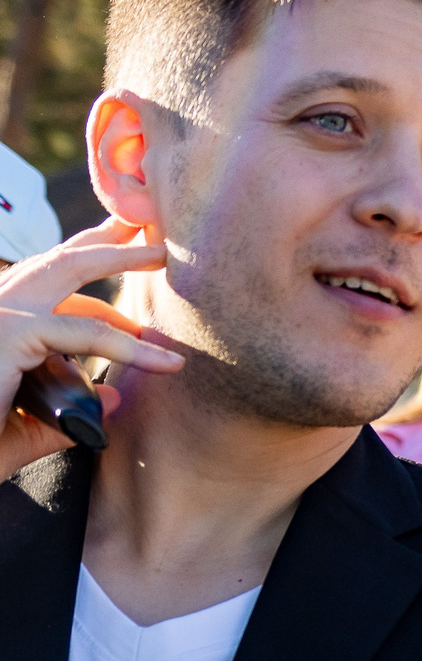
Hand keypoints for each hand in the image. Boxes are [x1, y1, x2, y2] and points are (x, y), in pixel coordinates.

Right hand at [0, 220, 183, 478]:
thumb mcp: (23, 431)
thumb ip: (66, 418)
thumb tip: (115, 397)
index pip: (44, 286)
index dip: (90, 279)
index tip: (129, 280)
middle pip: (54, 262)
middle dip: (101, 242)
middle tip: (142, 229)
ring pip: (68, 272)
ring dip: (118, 258)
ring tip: (161, 255)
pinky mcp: (8, 334)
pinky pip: (84, 334)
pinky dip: (129, 346)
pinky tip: (167, 360)